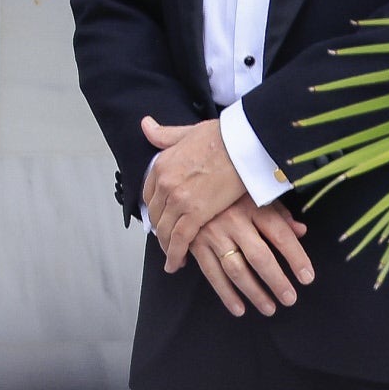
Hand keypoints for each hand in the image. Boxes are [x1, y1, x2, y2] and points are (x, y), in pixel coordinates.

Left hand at [140, 116, 246, 271]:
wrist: (243, 143)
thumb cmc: (222, 136)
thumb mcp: (187, 132)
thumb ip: (165, 134)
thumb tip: (145, 124)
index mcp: (161, 164)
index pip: (149, 193)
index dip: (154, 208)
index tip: (159, 217)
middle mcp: (164, 182)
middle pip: (155, 214)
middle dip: (159, 229)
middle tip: (166, 239)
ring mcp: (178, 199)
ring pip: (164, 229)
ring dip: (165, 246)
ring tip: (171, 257)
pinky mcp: (195, 214)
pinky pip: (178, 239)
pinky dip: (174, 255)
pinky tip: (175, 264)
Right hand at [189, 199, 313, 316]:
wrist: (188, 182)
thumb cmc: (229, 191)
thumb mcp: (256, 193)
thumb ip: (279, 213)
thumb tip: (301, 231)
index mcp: (252, 205)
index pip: (280, 234)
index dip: (296, 257)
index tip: (307, 277)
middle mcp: (233, 220)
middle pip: (259, 256)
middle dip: (276, 281)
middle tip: (289, 298)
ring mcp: (212, 233)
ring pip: (236, 269)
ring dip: (253, 292)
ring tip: (269, 308)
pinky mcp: (195, 244)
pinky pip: (211, 273)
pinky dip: (225, 294)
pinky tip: (239, 308)